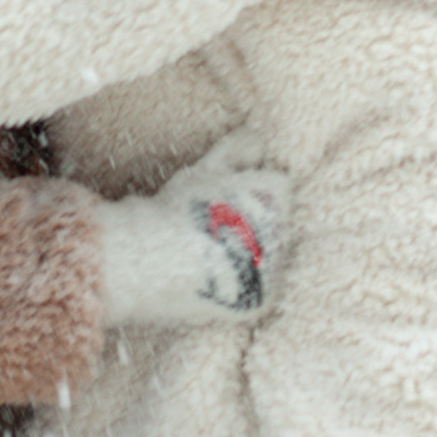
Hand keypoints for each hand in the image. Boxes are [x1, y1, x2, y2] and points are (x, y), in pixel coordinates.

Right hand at [94, 152, 290, 328]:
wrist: (152, 261)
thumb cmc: (176, 208)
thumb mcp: (204, 170)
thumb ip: (235, 149)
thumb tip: (257, 135)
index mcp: (276, 193)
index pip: (277, 181)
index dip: (248, 185)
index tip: (222, 195)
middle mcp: (284, 231)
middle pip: (276, 218)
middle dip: (253, 217)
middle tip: (213, 223)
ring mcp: (275, 269)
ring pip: (268, 252)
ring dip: (249, 249)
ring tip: (210, 248)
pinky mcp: (261, 301)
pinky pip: (258, 286)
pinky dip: (242, 282)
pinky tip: (214, 273)